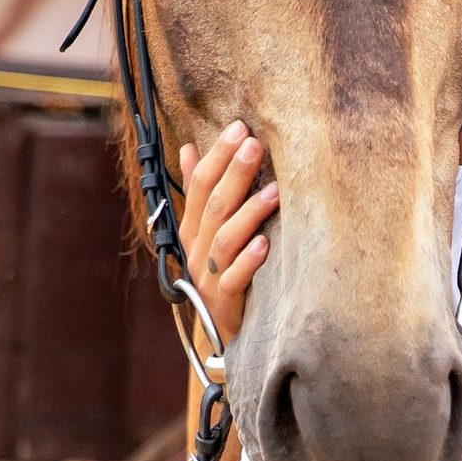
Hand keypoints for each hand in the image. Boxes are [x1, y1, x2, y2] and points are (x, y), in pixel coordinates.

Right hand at [177, 121, 278, 337]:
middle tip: (256, 144)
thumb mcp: (205, 232)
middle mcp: (195, 249)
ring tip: (275, 191)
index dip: (217, 155)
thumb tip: (186, 149)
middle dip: (234, 173)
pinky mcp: (224, 303)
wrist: (218, 333)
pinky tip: (265, 244)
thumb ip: (197, 193)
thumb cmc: (218, 274)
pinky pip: (234, 279)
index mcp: (190, 228)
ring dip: (249, 213)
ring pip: (224, 239)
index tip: (240, 127)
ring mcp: (207, 277)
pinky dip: (248, 261)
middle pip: (213, 205)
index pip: (198, 184)